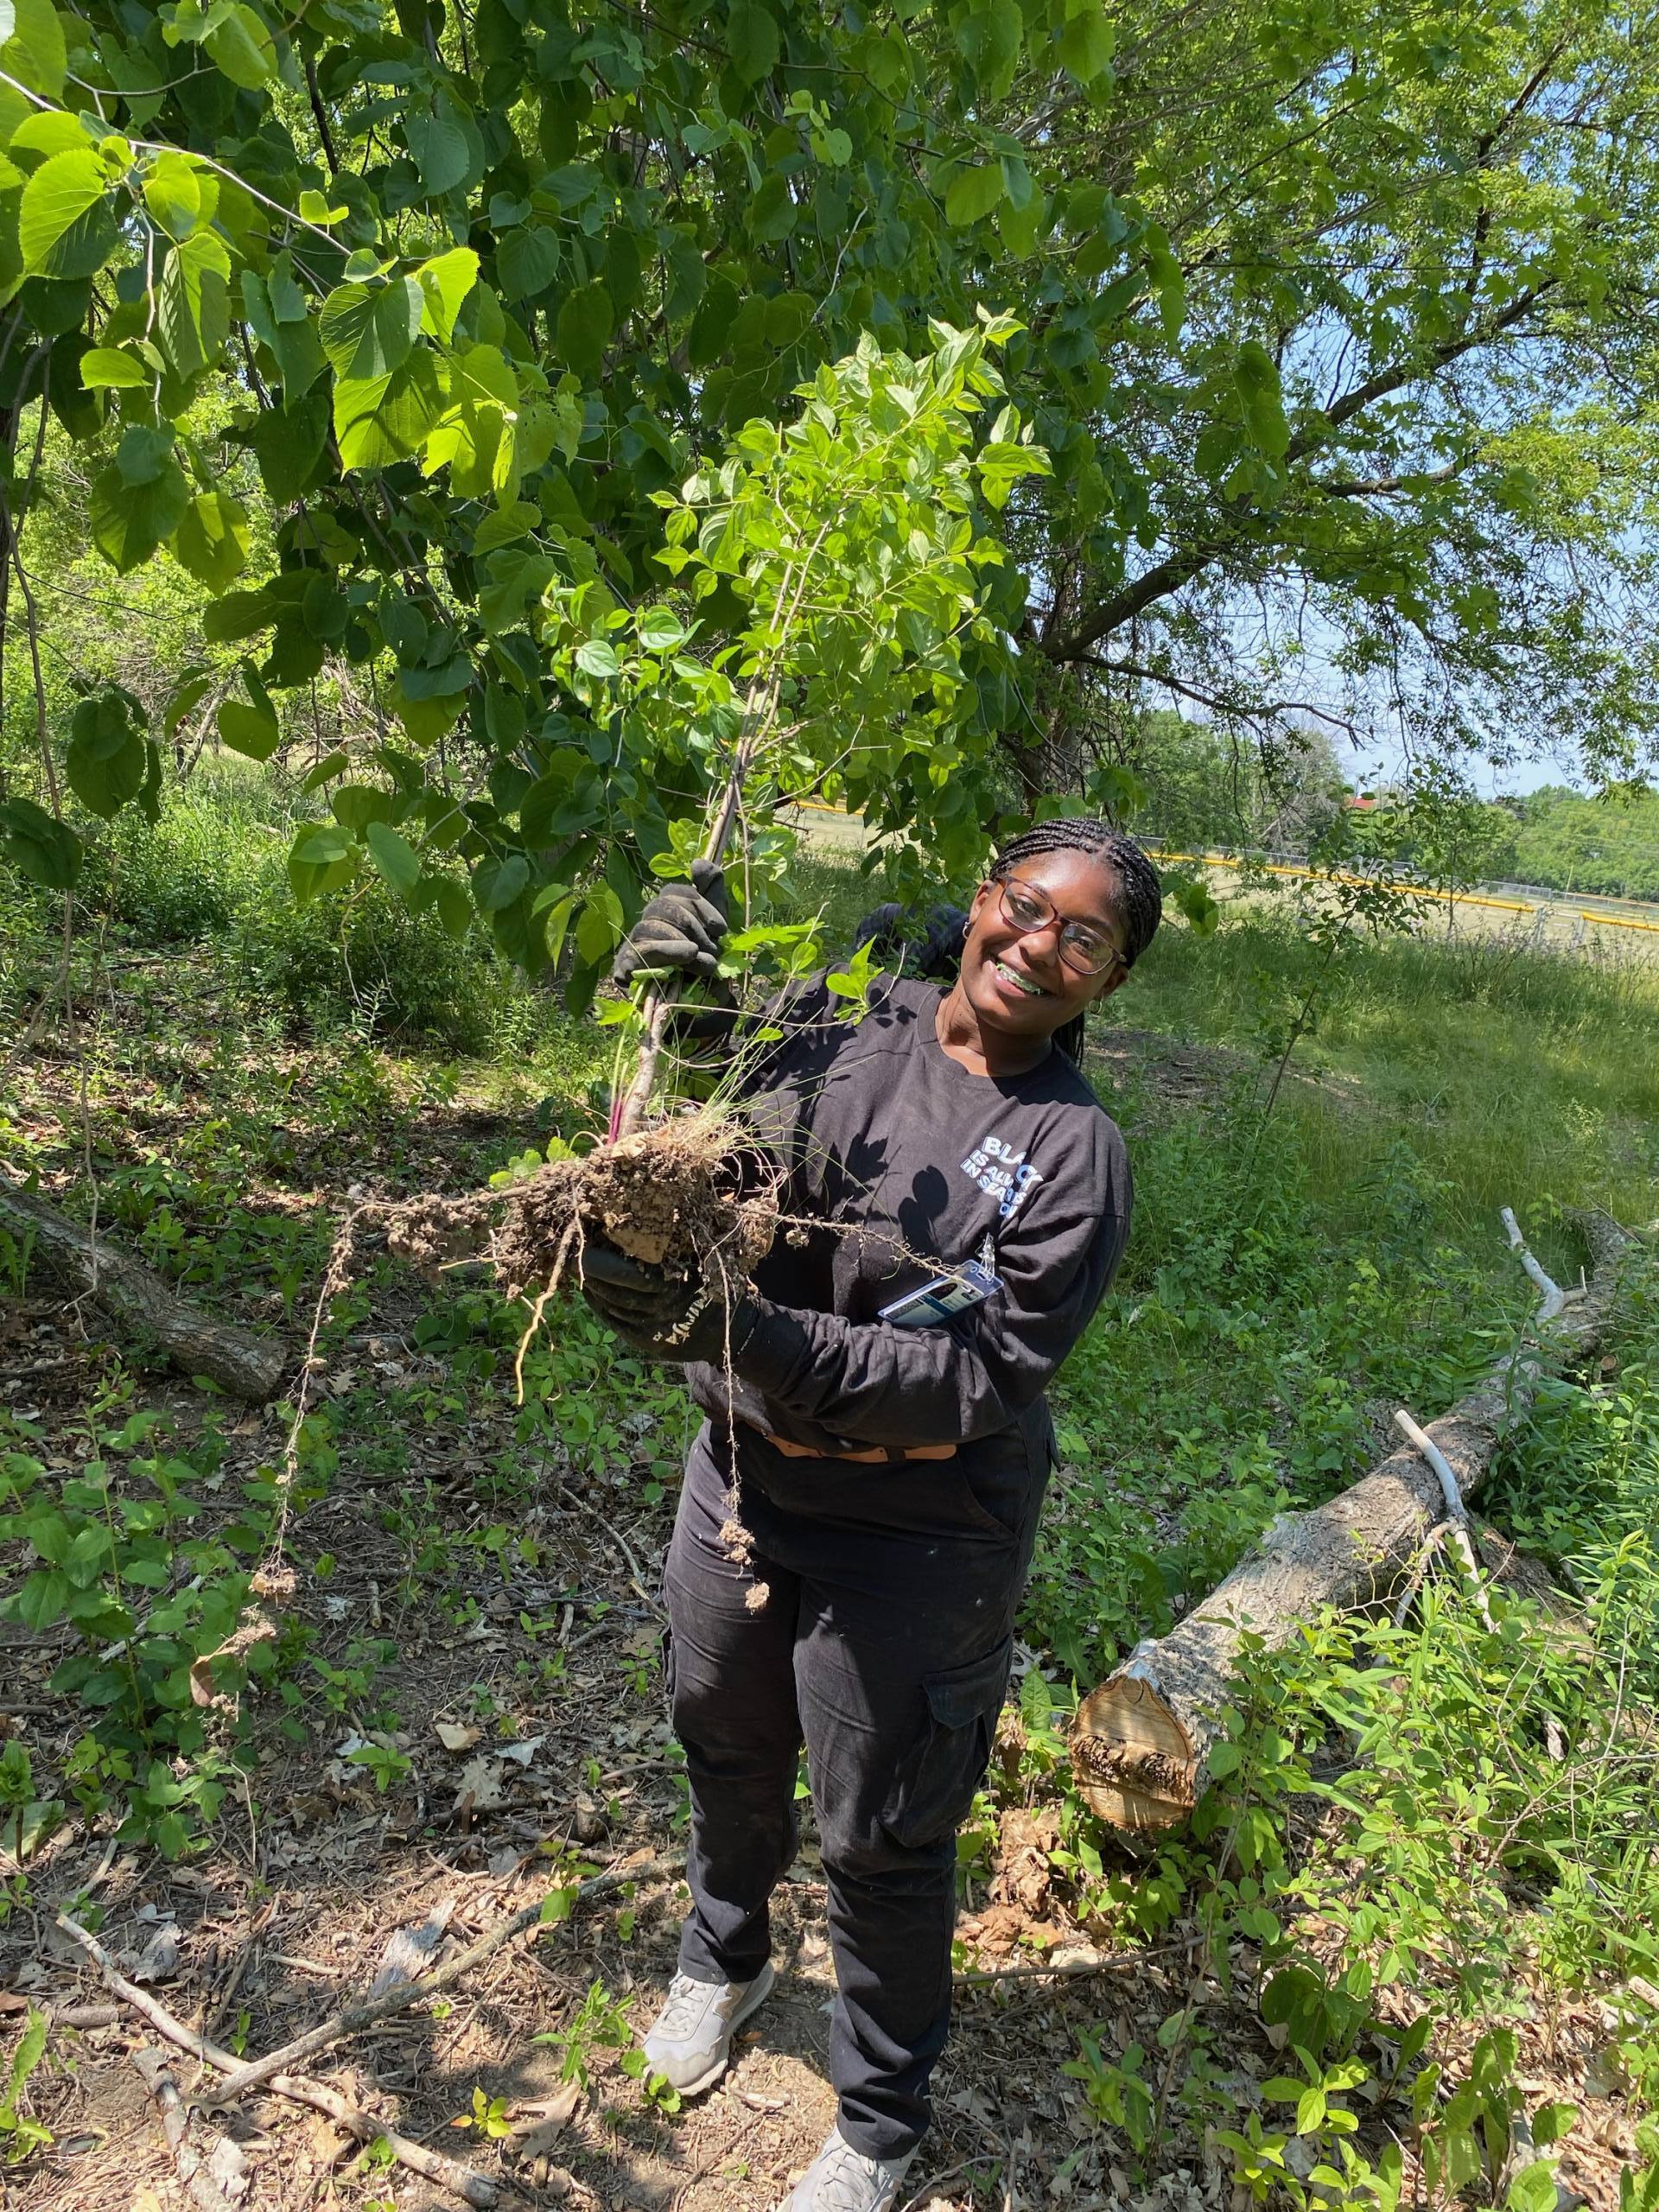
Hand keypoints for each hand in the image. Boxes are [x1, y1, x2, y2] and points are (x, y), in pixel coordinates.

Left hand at [578, 1238, 748, 1363]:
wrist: (731, 1331)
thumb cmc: (717, 1284)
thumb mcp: (705, 1258)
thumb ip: (680, 1239)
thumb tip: (652, 1205)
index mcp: (674, 1283)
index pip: (626, 1273)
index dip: (603, 1259)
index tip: (591, 1237)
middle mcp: (661, 1308)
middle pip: (612, 1289)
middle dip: (591, 1269)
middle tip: (579, 1248)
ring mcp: (652, 1327)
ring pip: (610, 1305)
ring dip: (591, 1285)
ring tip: (582, 1265)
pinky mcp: (646, 1341)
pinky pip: (613, 1321)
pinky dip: (597, 1304)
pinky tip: (590, 1288)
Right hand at [613, 859, 729, 987]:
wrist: (699, 1010)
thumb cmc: (705, 966)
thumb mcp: (715, 927)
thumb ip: (711, 891)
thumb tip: (697, 862)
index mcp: (666, 912)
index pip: (674, 891)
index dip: (699, 903)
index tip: (721, 928)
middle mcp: (646, 923)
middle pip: (662, 905)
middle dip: (694, 925)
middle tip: (713, 948)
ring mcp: (633, 945)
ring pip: (651, 925)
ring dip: (685, 942)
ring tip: (706, 961)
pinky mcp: (624, 968)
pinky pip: (643, 950)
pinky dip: (669, 950)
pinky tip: (688, 954)